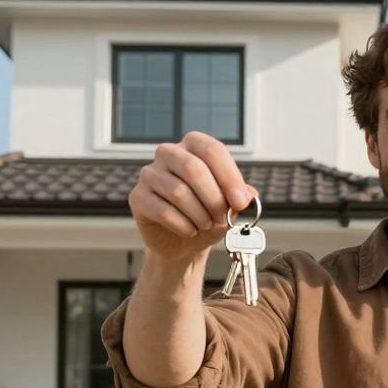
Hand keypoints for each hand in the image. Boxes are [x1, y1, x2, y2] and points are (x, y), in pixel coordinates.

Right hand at [128, 131, 258, 263]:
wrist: (183, 242)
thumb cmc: (207, 216)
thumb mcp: (230, 205)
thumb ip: (240, 196)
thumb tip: (249, 195)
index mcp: (193, 145)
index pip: (212, 151)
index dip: (229, 177)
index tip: (241, 202)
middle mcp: (168, 153)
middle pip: (193, 168)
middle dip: (213, 199)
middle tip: (222, 218)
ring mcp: (149, 174)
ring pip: (179, 192)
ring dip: (199, 215)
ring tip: (205, 225)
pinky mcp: (137, 197)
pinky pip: (163, 211)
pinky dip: (183, 226)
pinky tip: (190, 230)